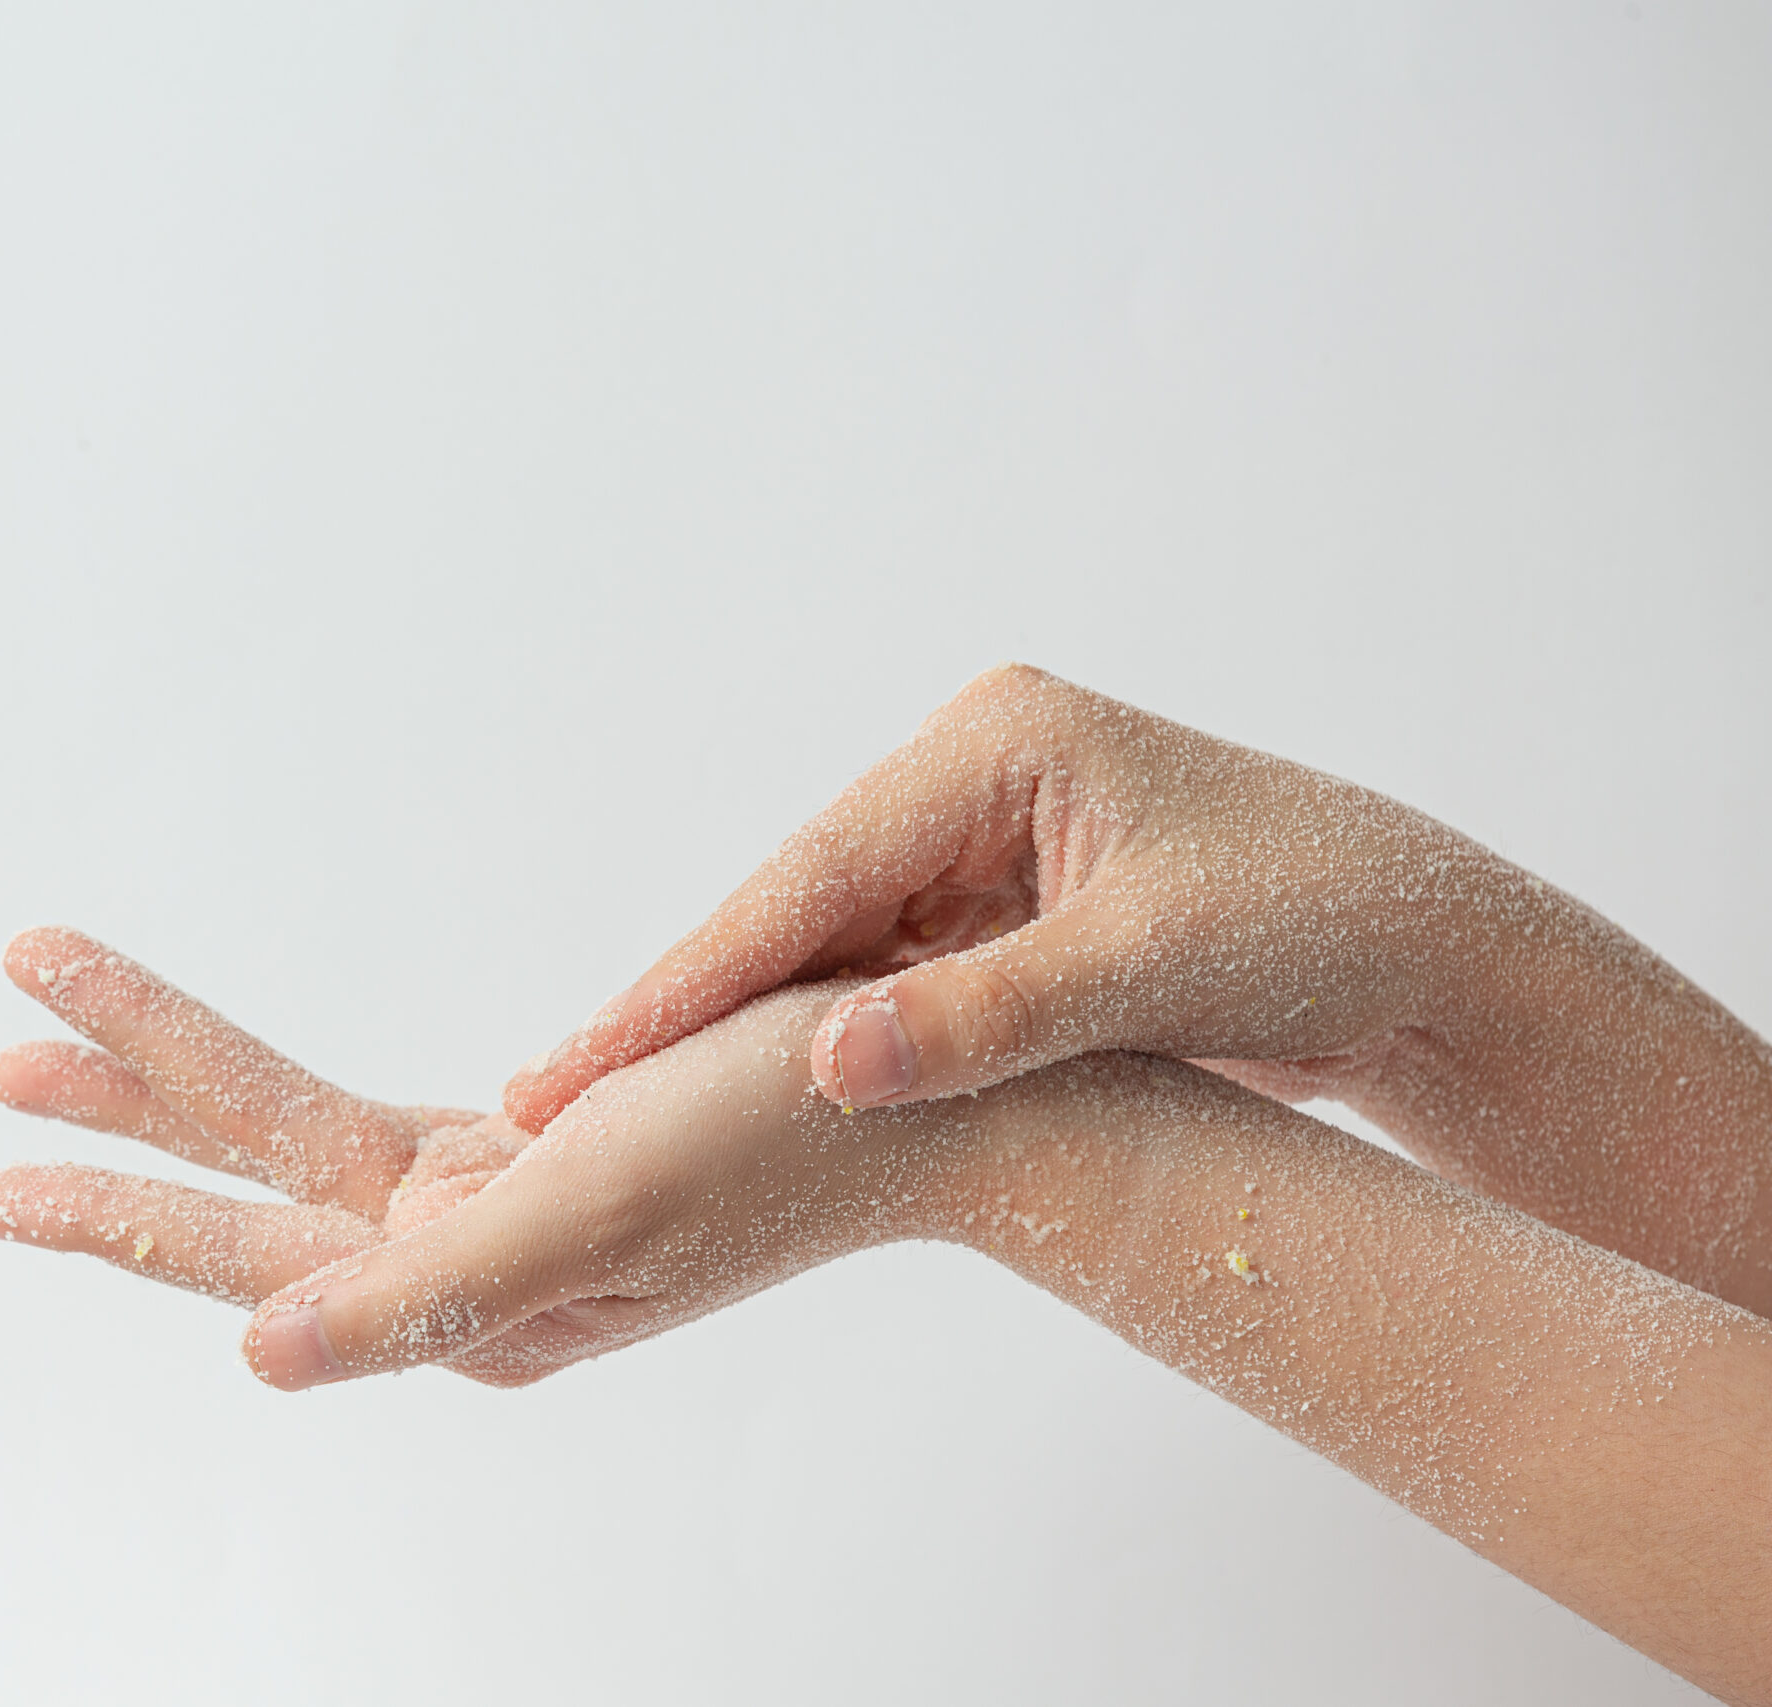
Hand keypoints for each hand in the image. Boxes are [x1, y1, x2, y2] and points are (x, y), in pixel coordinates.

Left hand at [0, 930, 973, 1386]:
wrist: (929, 1109)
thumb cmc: (779, 1142)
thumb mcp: (594, 1209)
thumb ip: (425, 1295)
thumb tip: (256, 1361)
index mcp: (464, 1300)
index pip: (248, 1254)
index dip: (115, 1206)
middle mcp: (462, 1269)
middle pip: (245, 1194)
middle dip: (114, 1132)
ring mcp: (490, 1214)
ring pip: (289, 1146)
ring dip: (176, 1092)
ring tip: (47, 1041)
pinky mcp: (527, 1157)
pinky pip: (362, 1123)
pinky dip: (281, 1098)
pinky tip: (238, 1093)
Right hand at [498, 663, 1771, 1309]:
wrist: (1435, 962)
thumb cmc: (1323, 926)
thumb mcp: (1152, 970)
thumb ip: (986, 1016)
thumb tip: (831, 1062)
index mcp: (996, 743)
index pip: (809, 876)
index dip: (690, 980)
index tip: (580, 1063)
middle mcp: (971, 777)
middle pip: (795, 909)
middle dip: (684, 1010)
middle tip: (547, 1100)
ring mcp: (981, 843)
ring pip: (826, 952)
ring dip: (739, 1036)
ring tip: (608, 1115)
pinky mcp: (999, 909)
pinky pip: (882, 982)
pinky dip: (820, 1046)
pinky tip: (735, 1101)